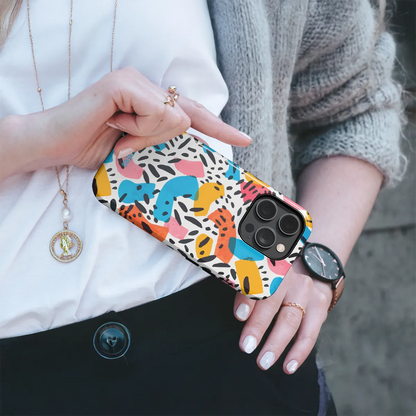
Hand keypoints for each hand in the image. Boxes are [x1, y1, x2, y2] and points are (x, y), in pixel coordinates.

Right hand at [14, 67, 250, 172]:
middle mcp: (147, 85)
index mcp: (151, 100)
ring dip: (145, 137)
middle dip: (160, 140)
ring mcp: (135, 80)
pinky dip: (138, 129)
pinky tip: (115, 124)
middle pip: (185, 118)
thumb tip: (187, 139)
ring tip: (117, 132)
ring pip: (174, 118)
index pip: (193, 113)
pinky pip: (156, 113)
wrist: (54, 146)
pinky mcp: (123, 83)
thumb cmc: (94, 149)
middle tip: (126, 139)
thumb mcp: (138, 150)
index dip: (219, 127)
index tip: (243, 139)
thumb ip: (162, 143)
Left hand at [233, 258, 332, 371]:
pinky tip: (288, 366)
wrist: (312, 261)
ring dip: (276, 343)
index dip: (248, 299)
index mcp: (272, 266)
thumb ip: (248, 288)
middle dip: (258, 326)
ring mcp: (307, 291)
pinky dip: (299, 351)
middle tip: (246, 346)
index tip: (239, 316)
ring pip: (290, 320)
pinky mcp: (320, 305)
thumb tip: (240, 314)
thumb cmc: (276, 272)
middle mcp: (290, 276)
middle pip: (272, 302)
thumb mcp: (262, 272)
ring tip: (263, 361)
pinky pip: (310, 332)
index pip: (258, 282)